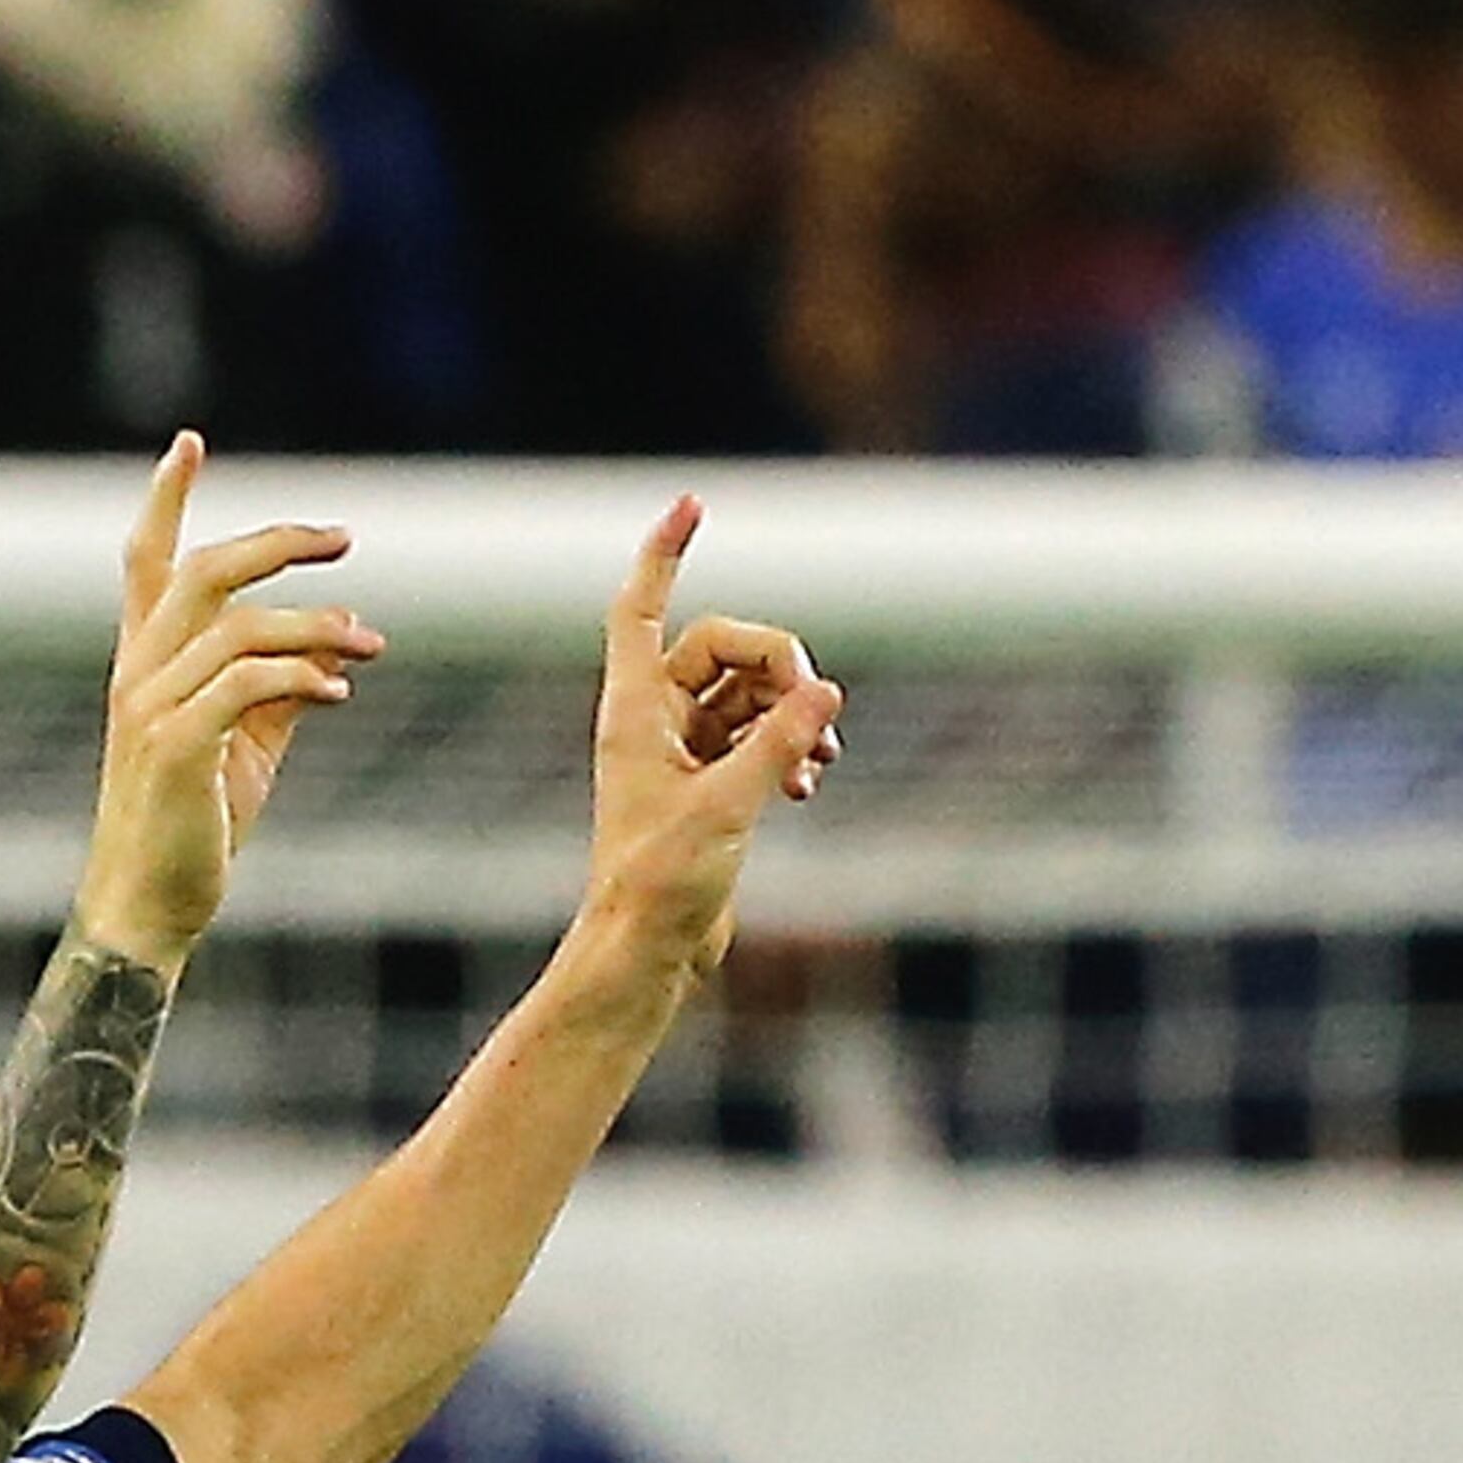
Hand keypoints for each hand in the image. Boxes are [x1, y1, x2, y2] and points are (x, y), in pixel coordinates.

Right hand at [75, 433, 380, 979]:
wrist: (149, 913)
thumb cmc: (193, 833)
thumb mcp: (244, 749)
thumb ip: (277, 690)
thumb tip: (333, 648)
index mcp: (144, 664)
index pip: (146, 562)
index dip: (166, 498)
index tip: (190, 442)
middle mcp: (138, 673)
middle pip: (207, 570)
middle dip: (280, 544)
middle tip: (344, 540)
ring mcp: (151, 708)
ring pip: (242, 626)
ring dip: (318, 628)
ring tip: (370, 647)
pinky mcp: (177, 746)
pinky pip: (249, 684)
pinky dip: (303, 680)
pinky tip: (340, 697)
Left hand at [577, 494, 841, 1000]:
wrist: (646, 958)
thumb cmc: (660, 888)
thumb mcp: (727, 808)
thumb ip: (779, 745)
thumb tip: (827, 694)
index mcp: (635, 713)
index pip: (643, 609)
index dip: (664, 554)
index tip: (692, 505)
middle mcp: (653, 724)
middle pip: (724, 647)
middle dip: (777, 665)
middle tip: (815, 710)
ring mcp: (681, 755)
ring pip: (747, 695)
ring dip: (790, 713)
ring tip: (820, 759)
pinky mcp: (707, 789)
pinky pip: (755, 739)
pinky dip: (786, 748)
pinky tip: (811, 782)